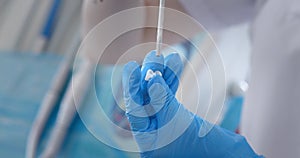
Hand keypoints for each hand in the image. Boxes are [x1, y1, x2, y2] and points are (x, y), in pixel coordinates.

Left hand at [123, 51, 261, 157]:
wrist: (219, 154)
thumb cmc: (196, 145)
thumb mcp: (176, 121)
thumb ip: (162, 101)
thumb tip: (151, 79)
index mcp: (146, 136)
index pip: (135, 108)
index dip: (132, 86)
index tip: (132, 67)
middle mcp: (152, 127)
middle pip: (146, 98)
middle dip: (149, 75)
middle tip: (153, 56)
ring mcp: (163, 119)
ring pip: (159, 93)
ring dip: (163, 74)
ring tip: (168, 57)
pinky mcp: (174, 113)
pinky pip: (171, 94)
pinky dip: (173, 81)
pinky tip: (175, 65)